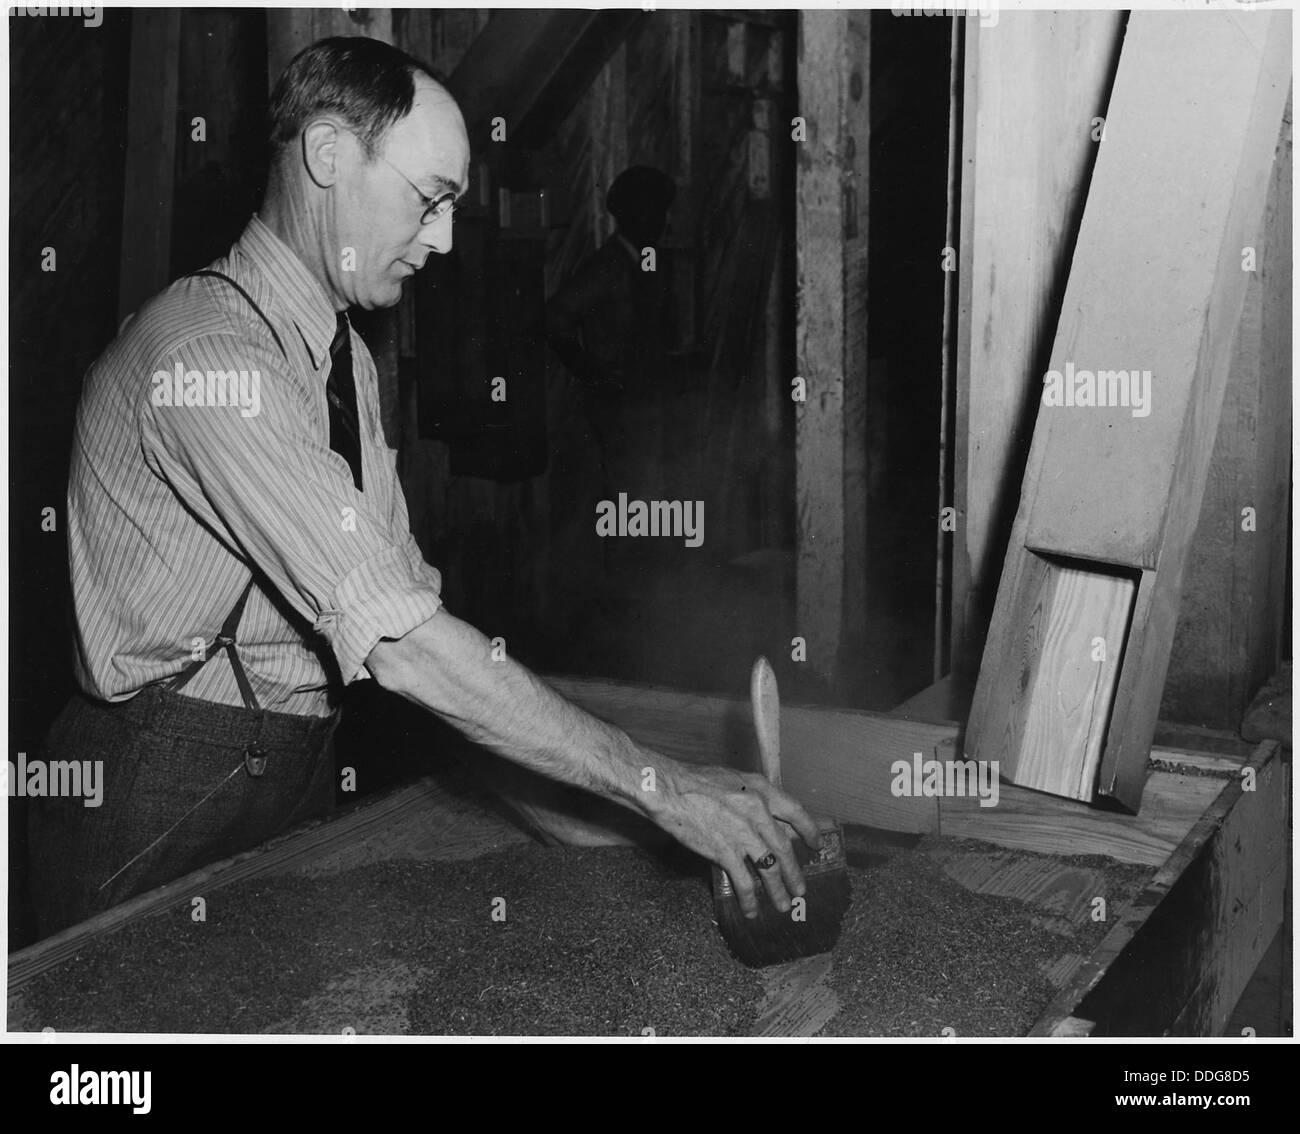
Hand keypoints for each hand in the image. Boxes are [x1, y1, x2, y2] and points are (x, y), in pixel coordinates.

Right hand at [654, 761, 822, 918]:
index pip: (795, 811)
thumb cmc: (694, 781)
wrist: (668, 788)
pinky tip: (751, 909)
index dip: (809, 830)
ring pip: (770, 868)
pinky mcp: (725, 851)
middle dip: (794, 872)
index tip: (816, 844)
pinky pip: (744, 881)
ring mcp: (743, 833)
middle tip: (800, 888)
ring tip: (783, 905)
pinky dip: (750, 898)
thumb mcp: (732, 780)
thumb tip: (764, 818)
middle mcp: (758, 811)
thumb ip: (751, 798)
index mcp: (761, 789)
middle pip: (784, 847)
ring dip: (778, 890)